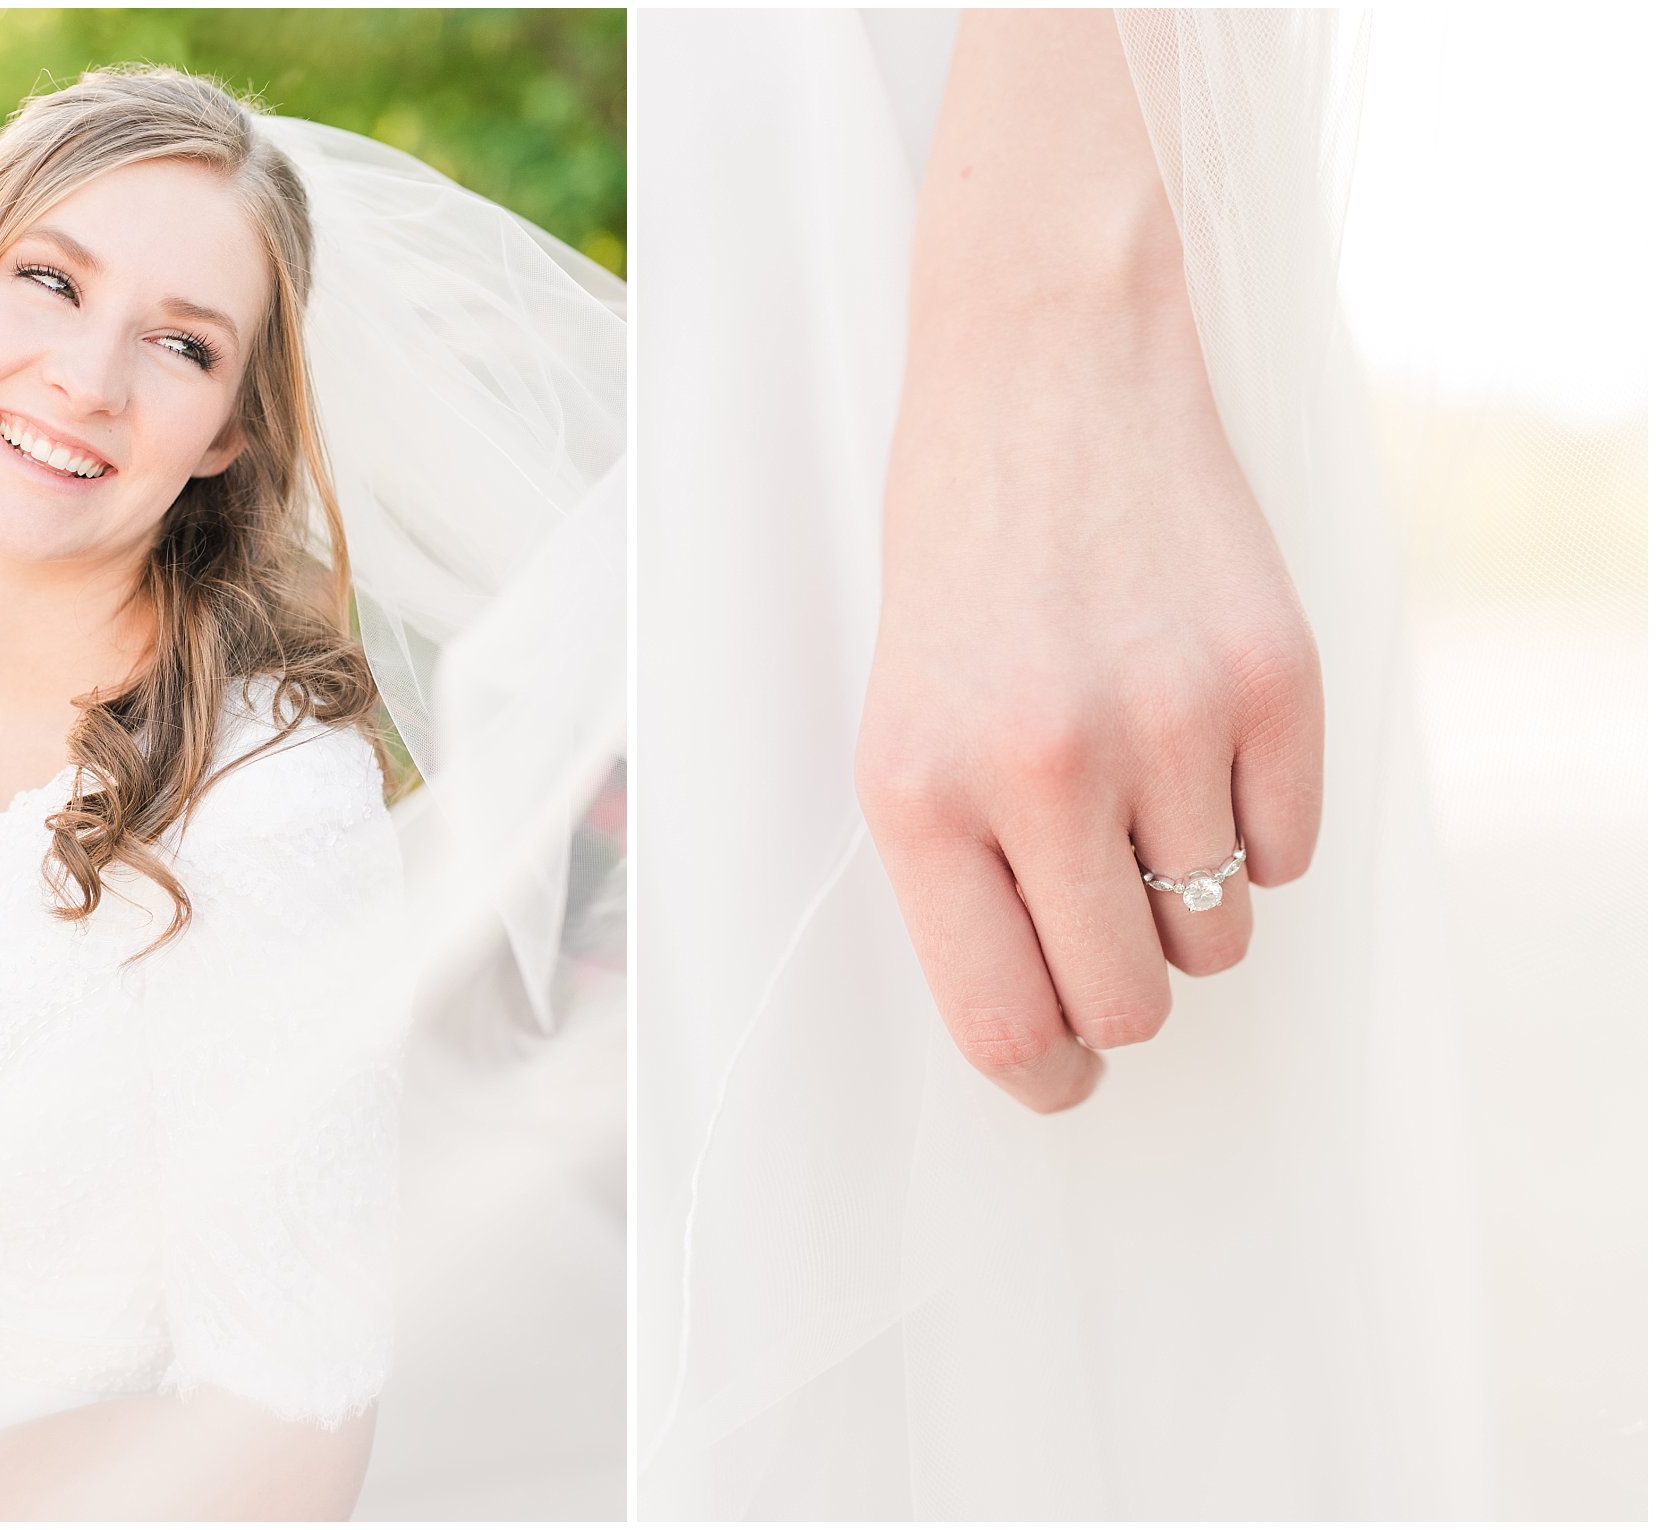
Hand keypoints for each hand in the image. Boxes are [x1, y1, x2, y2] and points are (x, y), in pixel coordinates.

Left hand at [855, 282, 1322, 1113]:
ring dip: (1187, 902)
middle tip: (1109, 930)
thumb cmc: (958, 564)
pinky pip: (1290, 854)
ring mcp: (1170, 722)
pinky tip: (1198, 738)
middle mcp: (1042, 769)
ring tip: (1140, 794)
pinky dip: (1253, 828)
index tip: (1065, 1072)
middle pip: (1127, 1005)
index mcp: (919, 792)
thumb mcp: (902, 725)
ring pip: (1217, 938)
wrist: (1044, 377)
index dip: (1044, 1076)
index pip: (1001, 1023)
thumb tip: (1045, 1024)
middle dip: (1122, 994)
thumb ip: (959, 880)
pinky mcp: (1277, 679)